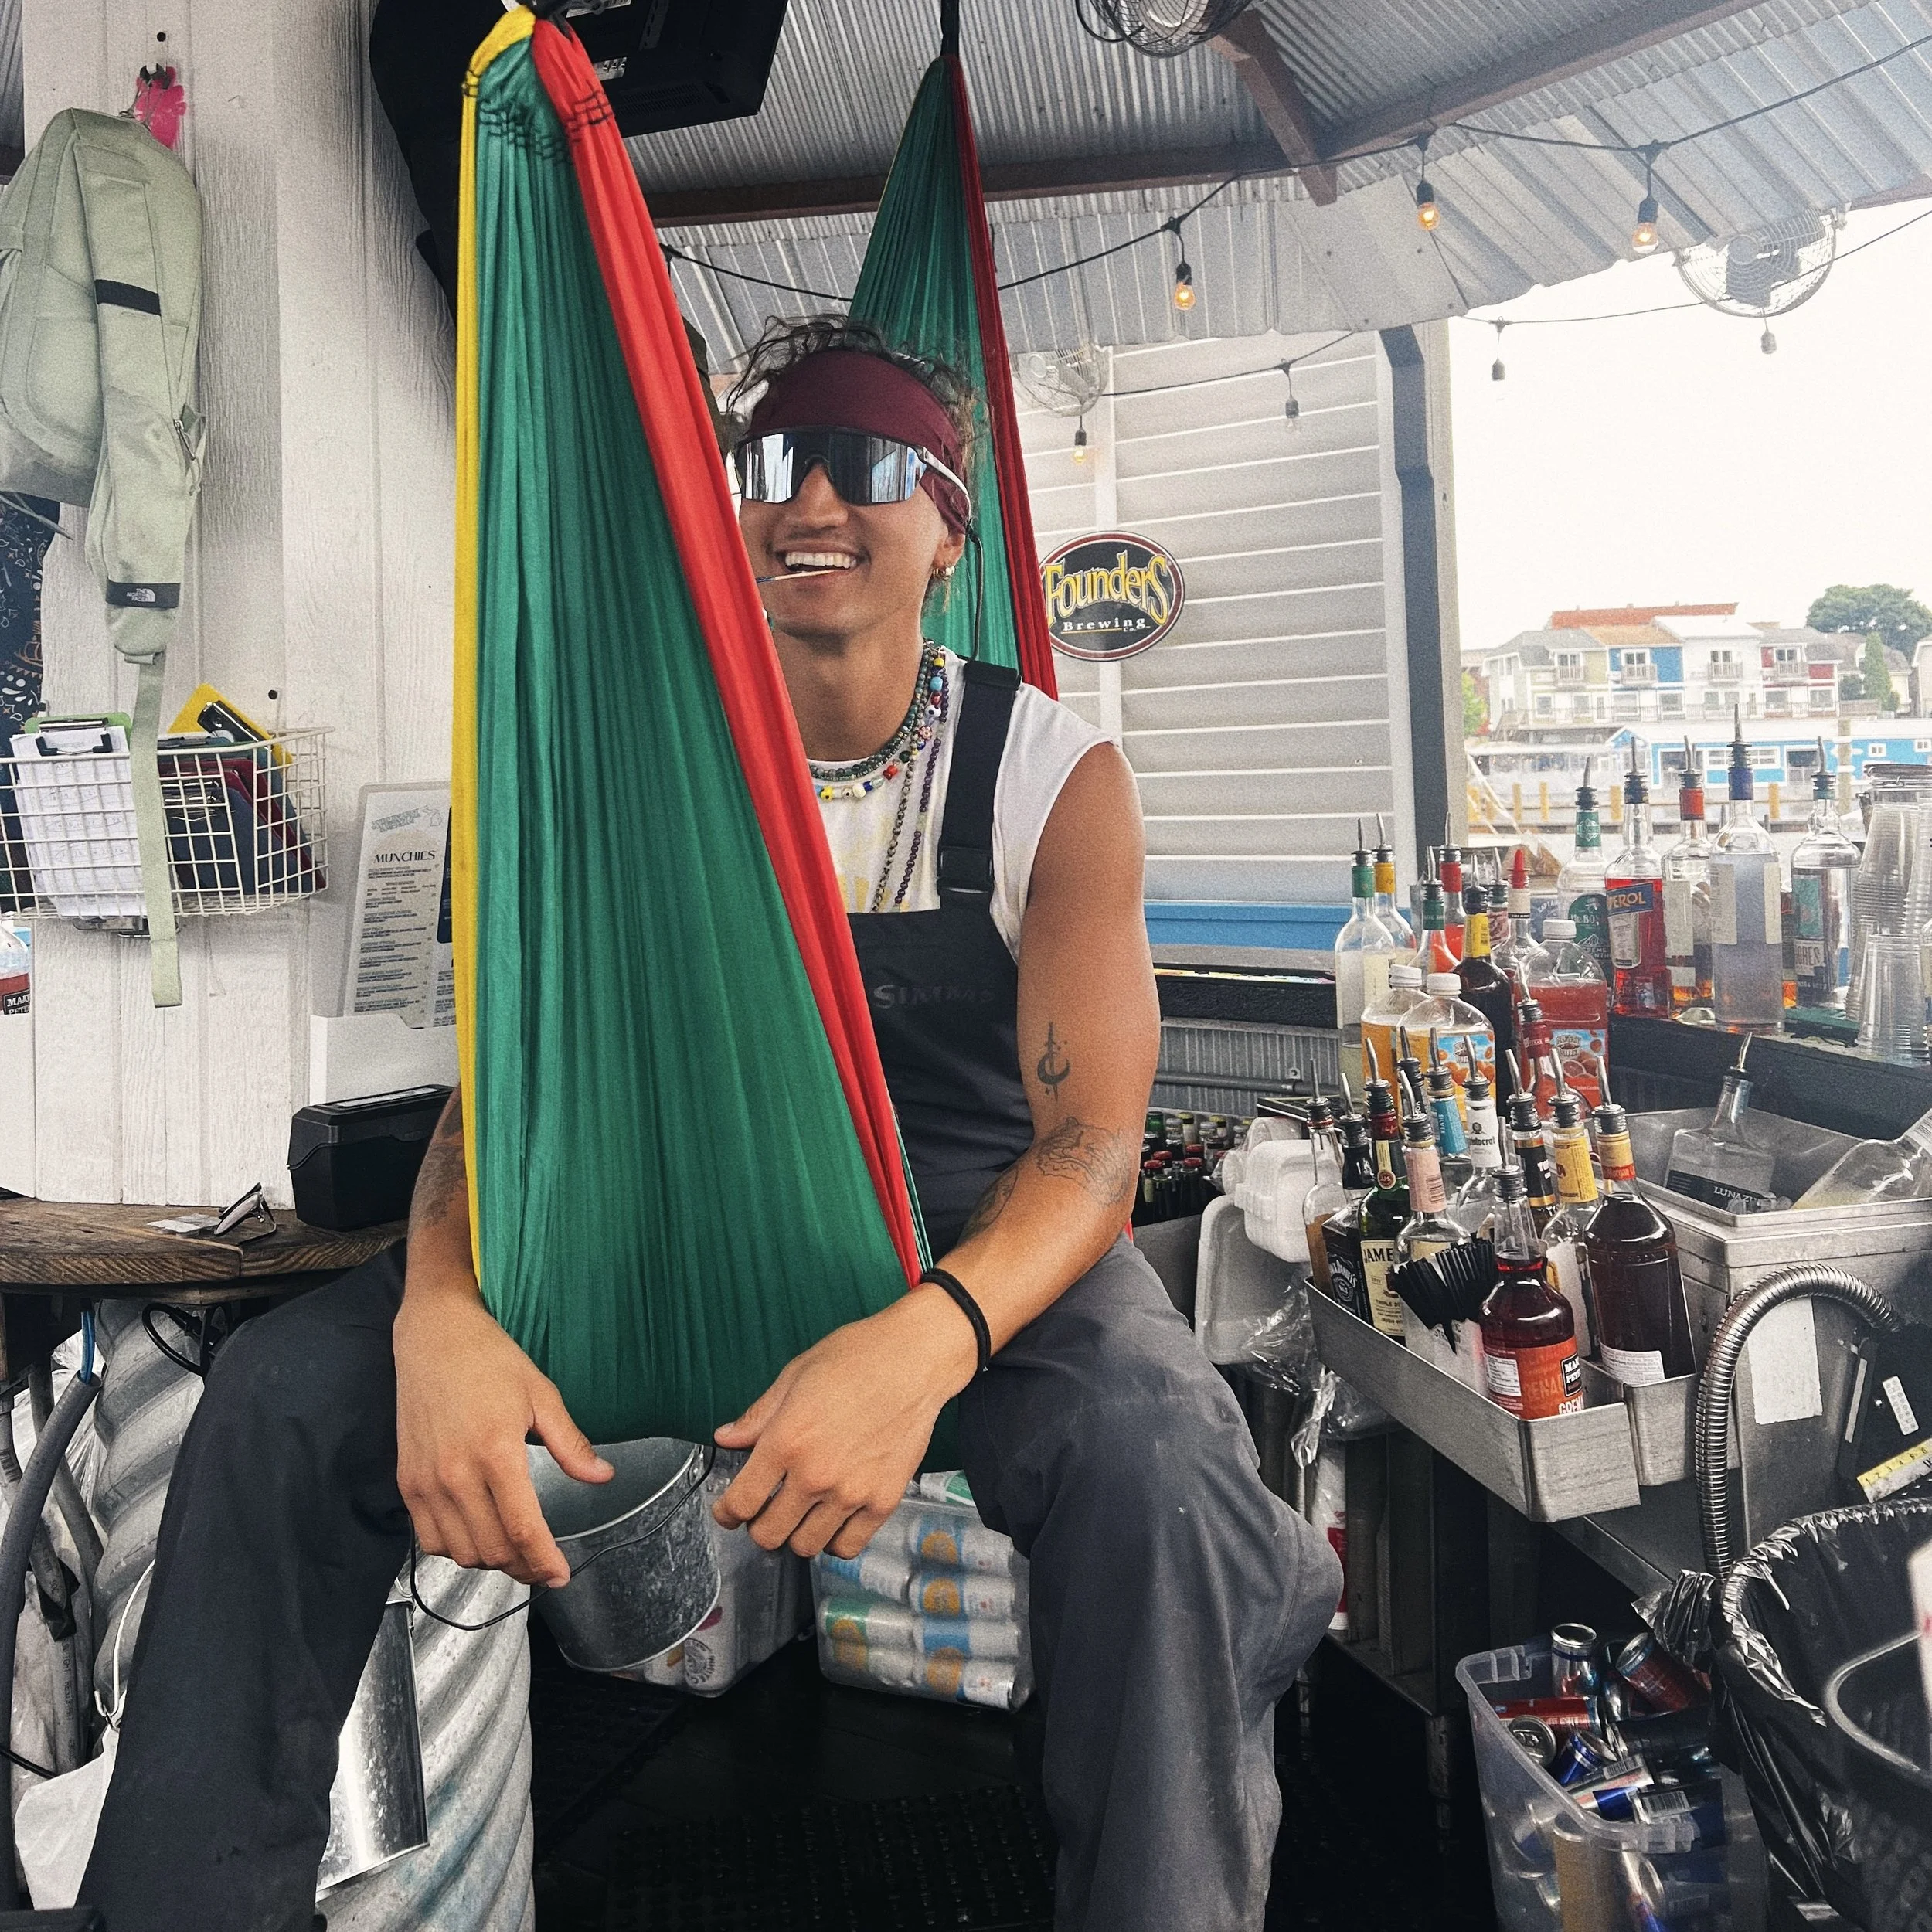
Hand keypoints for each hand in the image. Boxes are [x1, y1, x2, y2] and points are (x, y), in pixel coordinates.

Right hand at [393, 1266, 610, 1586]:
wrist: (434, 1337)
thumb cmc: (490, 1360)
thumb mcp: (542, 1395)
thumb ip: (571, 1444)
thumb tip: (602, 1477)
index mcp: (496, 1453)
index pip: (523, 1530)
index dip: (545, 1562)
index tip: (561, 1575)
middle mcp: (456, 1475)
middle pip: (493, 1549)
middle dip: (523, 1566)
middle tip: (544, 1563)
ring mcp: (426, 1482)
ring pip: (460, 1552)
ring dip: (491, 1561)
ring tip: (515, 1552)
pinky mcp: (407, 1482)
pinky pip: (429, 1538)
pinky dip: (456, 1549)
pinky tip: (478, 1535)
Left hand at [712, 1286, 976, 1559]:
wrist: (915, 1359)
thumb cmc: (858, 1357)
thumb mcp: (795, 1376)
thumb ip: (757, 1416)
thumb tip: (727, 1438)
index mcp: (786, 1441)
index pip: (740, 1502)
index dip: (726, 1513)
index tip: (728, 1511)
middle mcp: (815, 1475)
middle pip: (769, 1534)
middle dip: (759, 1526)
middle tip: (766, 1510)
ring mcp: (851, 1493)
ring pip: (806, 1547)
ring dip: (796, 1535)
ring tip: (801, 1515)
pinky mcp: (883, 1501)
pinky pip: (848, 1546)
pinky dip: (834, 1541)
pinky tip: (833, 1520)